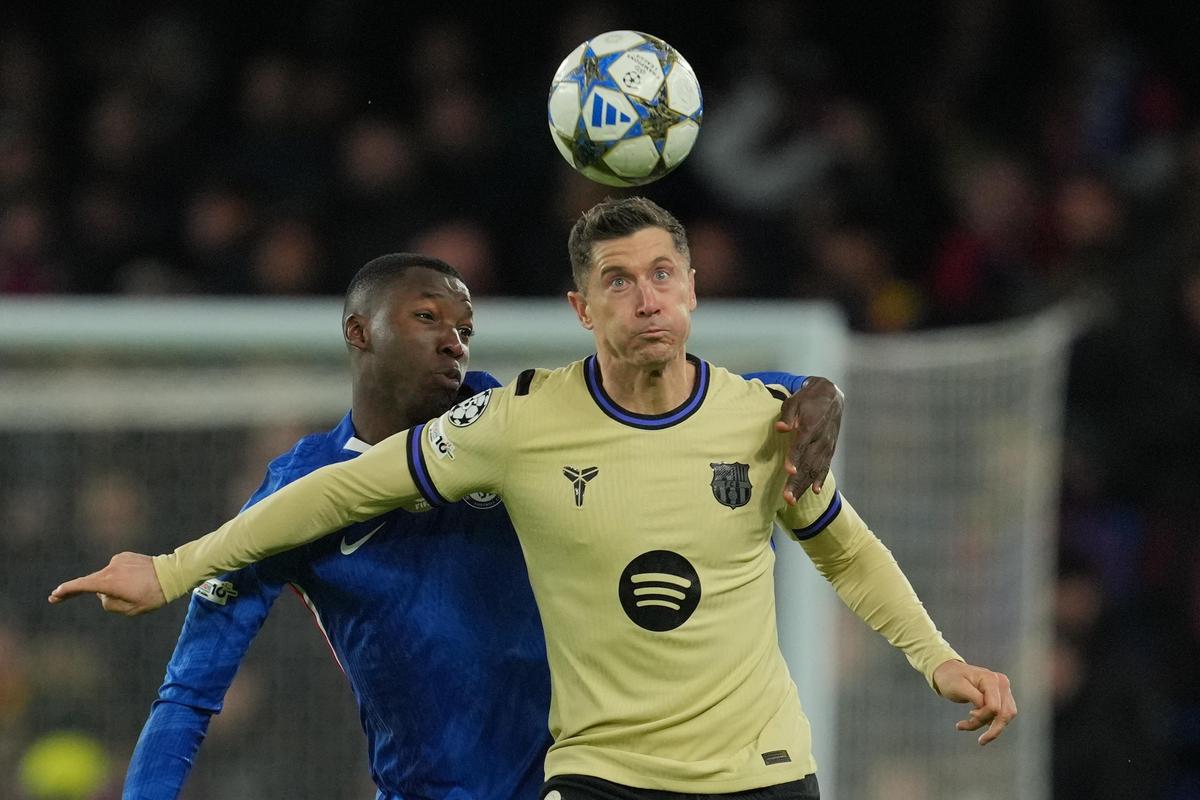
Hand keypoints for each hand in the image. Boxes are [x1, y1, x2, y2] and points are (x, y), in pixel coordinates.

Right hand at [48, 552, 167, 616]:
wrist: (172, 574)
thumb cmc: (153, 595)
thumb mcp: (131, 610)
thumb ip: (110, 604)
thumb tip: (103, 594)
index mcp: (109, 582)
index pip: (82, 586)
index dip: (66, 591)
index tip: (55, 595)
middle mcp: (110, 568)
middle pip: (94, 583)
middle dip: (92, 592)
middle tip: (80, 598)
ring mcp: (118, 560)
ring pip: (107, 578)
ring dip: (114, 585)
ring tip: (137, 589)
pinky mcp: (125, 556)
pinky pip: (117, 570)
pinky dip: (121, 577)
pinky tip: (137, 580)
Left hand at [775, 376, 842, 503]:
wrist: (831, 396)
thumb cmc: (808, 400)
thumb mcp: (795, 402)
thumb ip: (788, 416)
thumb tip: (780, 427)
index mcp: (811, 426)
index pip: (801, 445)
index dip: (794, 458)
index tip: (788, 471)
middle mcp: (821, 439)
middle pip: (808, 463)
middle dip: (797, 482)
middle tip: (787, 498)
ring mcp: (827, 446)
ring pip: (815, 469)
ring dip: (804, 486)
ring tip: (793, 500)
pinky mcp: (830, 449)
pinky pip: (825, 466)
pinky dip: (820, 479)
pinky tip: (815, 491)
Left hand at [932, 659, 1017, 744]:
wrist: (948, 671)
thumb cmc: (950, 678)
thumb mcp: (958, 687)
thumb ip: (975, 698)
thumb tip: (990, 711)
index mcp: (991, 679)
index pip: (994, 707)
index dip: (982, 717)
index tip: (969, 715)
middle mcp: (1002, 684)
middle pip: (1005, 714)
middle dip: (992, 729)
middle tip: (981, 742)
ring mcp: (1004, 690)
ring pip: (1006, 717)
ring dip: (991, 728)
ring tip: (969, 727)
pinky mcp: (1002, 697)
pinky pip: (1002, 715)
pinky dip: (990, 723)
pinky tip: (973, 722)